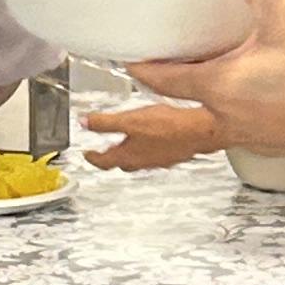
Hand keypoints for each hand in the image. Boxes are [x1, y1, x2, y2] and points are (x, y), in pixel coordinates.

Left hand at [79, 99, 220, 173]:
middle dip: (112, 157)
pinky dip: (149, 148)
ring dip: (131, 153)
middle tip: (105, 151)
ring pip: (140, 159)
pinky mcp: (174, 153)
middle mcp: (143, 161)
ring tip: (128, 143)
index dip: (92, 157)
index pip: (103, 161)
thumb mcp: (129, 121)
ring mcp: (160, 159)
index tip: (86, 154)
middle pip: (122, 163)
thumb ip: (104, 123)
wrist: (200, 131)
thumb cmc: (167, 128)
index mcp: (128, 155)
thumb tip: (84, 122)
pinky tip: (155, 138)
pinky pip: (156, 153)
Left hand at [133, 0, 284, 162]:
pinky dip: (232, 103)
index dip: (139, 66)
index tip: (128, 57)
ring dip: (201, 92)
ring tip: (209, 65)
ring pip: (208, 113)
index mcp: (217, 87)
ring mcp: (246, 134)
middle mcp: (224, 117)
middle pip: (179, 101)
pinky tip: (252, 85)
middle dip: (167, 81)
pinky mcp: (269, 140)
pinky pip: (237, 122)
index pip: (160, 79)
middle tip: (164, 58)